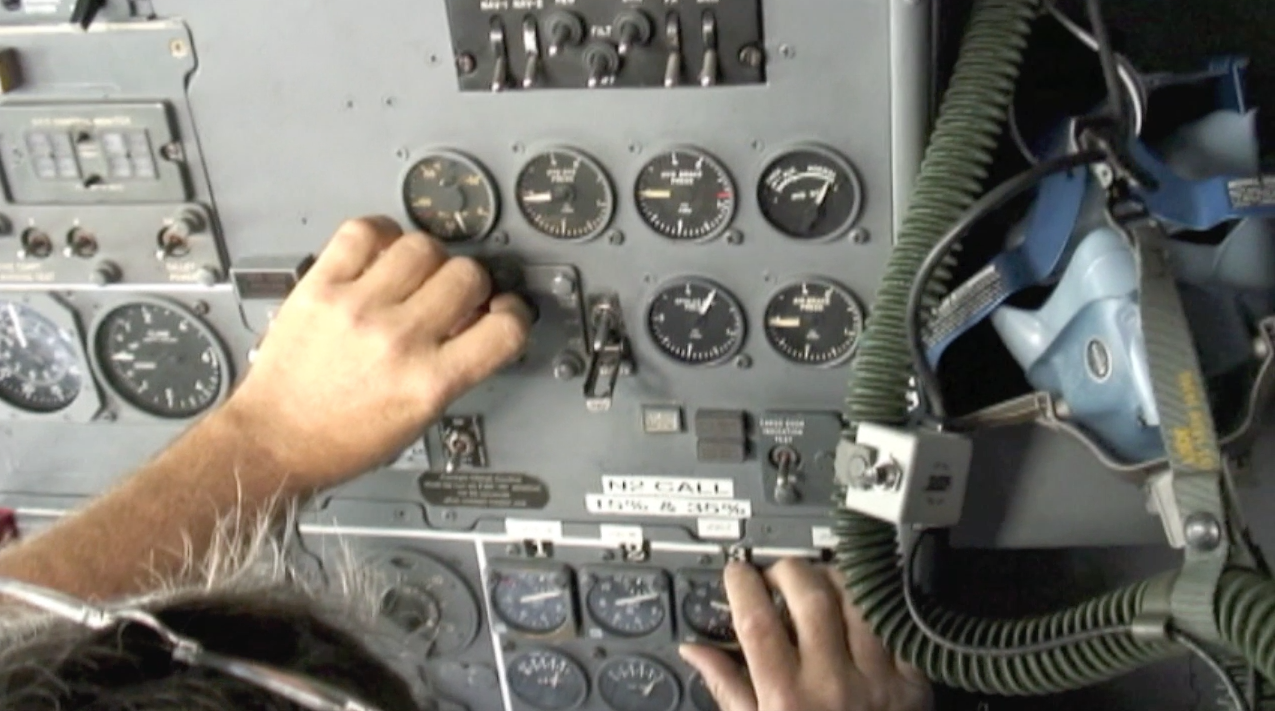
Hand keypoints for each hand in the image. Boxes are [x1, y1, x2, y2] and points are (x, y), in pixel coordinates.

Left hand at [224, 217, 531, 487]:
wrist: (275, 439)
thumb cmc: (342, 438)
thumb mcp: (421, 415)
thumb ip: (456, 364)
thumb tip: (478, 318)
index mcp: (429, 382)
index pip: (505, 329)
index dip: (515, 314)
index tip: (504, 311)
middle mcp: (397, 340)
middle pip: (468, 274)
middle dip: (469, 284)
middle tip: (452, 296)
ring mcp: (358, 308)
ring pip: (423, 245)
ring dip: (428, 258)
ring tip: (414, 276)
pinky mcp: (320, 287)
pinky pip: (364, 231)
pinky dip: (380, 235)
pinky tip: (380, 255)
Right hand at [681, 560, 932, 710]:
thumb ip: (728, 688)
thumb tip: (696, 650)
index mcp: (786, 699)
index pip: (757, 621)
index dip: (742, 584)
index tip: (738, 573)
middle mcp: (832, 685)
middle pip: (810, 598)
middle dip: (788, 571)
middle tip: (778, 575)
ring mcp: (877, 681)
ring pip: (858, 601)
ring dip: (834, 578)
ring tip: (819, 582)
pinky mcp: (912, 684)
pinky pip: (895, 625)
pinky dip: (876, 606)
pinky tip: (858, 605)